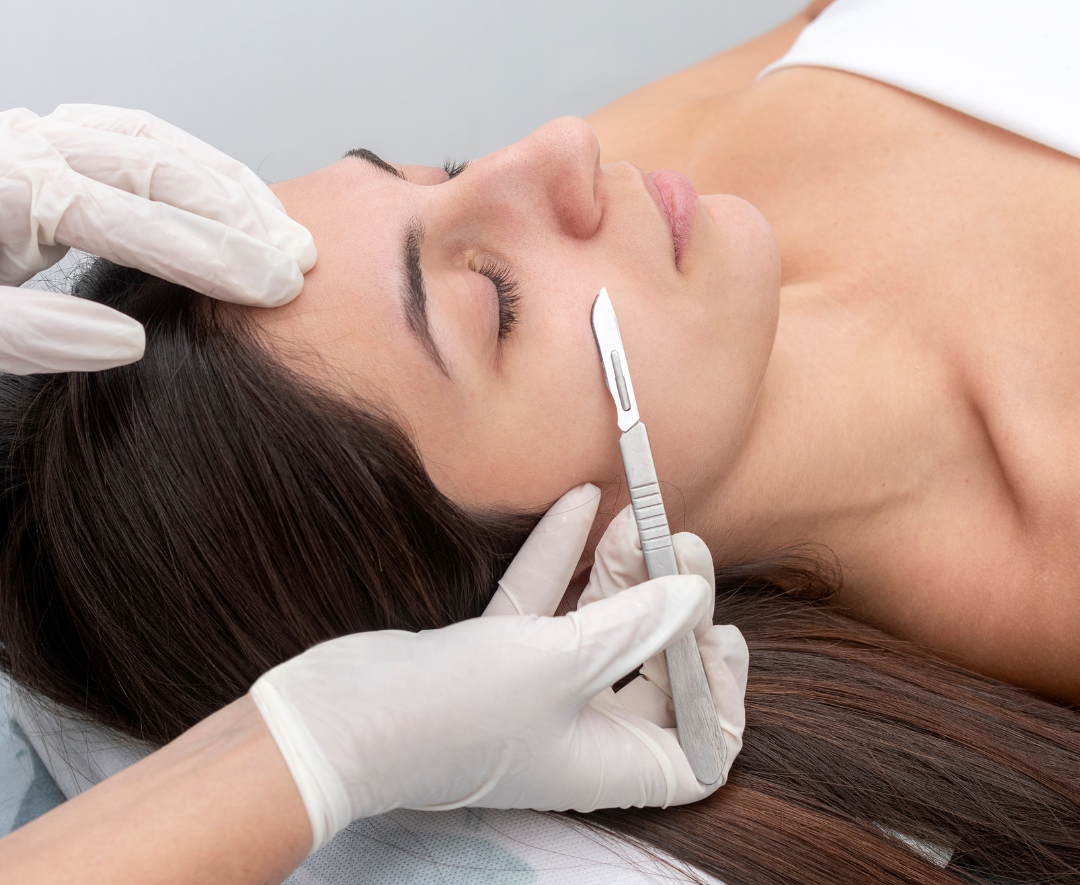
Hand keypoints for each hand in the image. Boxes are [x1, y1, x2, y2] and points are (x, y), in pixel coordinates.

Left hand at [0, 104, 315, 374]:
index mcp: (11, 189)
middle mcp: (34, 148)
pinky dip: (196, 162)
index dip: (214, 256)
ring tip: (284, 229)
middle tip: (298, 263)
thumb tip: (130, 343)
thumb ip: (34, 335)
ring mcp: (47, 138)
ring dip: (229, 186)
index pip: (133, 219)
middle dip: (239, 219)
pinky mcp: (58, 143)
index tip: (273, 289)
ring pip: (159, 143)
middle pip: (158, 170)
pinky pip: (141, 135)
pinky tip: (234, 195)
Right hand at [488, 489, 746, 798]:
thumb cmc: (457, 713)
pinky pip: (544, 604)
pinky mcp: (496, 656)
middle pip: (652, 674)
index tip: (714, 632)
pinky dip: (562, 558)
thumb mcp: (565, 663)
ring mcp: (537, 693)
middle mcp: (580, 733)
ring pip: (598, 629)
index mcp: (610, 762)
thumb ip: (635, 624)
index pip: (697, 747)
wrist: (342, 718)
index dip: (717, 696)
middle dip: (670, 609)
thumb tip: (694, 594)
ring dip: (618, 573)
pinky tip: (578, 502)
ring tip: (633, 515)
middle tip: (680, 546)